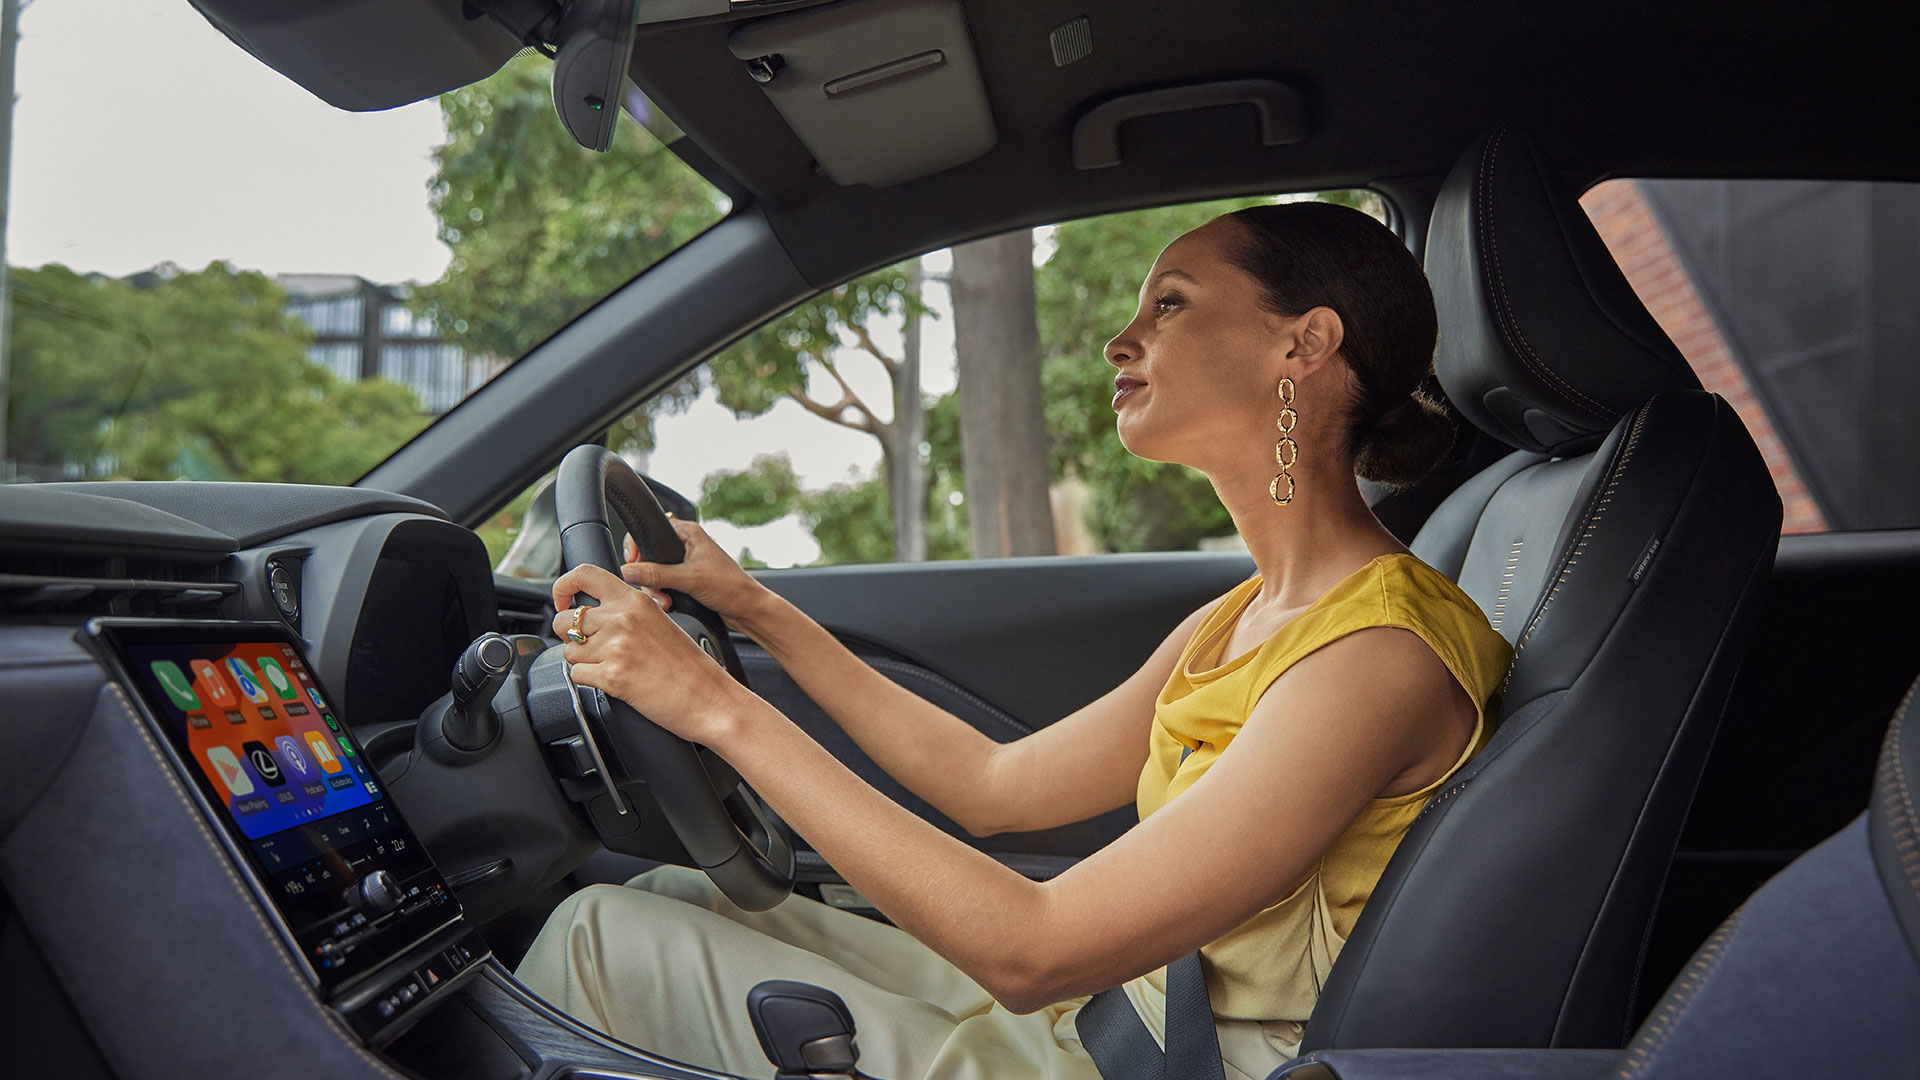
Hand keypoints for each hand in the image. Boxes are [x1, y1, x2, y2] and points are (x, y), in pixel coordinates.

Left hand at [552, 564, 747, 745]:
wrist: (709, 698)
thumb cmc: (689, 666)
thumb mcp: (659, 622)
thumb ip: (626, 612)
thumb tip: (590, 615)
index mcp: (635, 601)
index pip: (584, 574)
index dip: (563, 587)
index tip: (563, 602)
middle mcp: (622, 618)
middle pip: (564, 620)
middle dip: (570, 637)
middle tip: (592, 648)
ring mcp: (616, 646)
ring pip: (568, 651)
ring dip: (583, 662)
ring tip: (613, 667)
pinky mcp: (612, 675)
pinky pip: (576, 675)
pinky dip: (590, 681)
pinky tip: (614, 681)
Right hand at [621, 518, 770, 628]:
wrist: (748, 609)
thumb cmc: (730, 587)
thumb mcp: (688, 579)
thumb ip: (656, 574)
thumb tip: (628, 570)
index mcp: (688, 533)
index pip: (651, 530)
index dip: (638, 547)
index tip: (632, 564)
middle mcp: (686, 544)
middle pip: (650, 555)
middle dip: (648, 576)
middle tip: (654, 588)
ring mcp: (686, 562)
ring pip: (656, 572)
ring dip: (656, 588)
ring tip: (665, 600)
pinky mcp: (687, 579)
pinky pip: (665, 583)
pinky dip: (663, 593)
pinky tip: (669, 603)